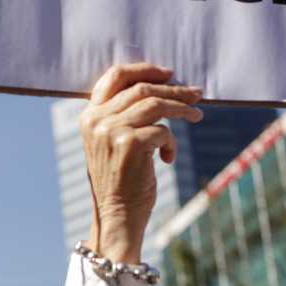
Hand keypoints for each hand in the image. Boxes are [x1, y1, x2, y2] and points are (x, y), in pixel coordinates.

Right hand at [80, 64, 201, 262]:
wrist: (116, 216)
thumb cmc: (120, 180)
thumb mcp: (112, 142)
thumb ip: (122, 116)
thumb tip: (159, 88)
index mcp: (89, 115)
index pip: (114, 76)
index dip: (144, 69)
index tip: (168, 74)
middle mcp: (96, 120)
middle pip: (141, 89)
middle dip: (173, 89)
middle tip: (196, 94)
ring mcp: (111, 131)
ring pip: (155, 105)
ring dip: (181, 108)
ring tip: (196, 115)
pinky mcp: (129, 144)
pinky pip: (163, 130)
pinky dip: (172, 143)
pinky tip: (168, 158)